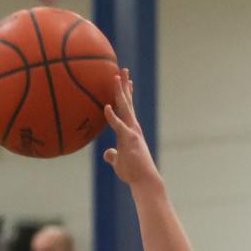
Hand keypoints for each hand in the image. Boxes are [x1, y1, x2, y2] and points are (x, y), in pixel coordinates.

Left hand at [103, 70, 159, 187]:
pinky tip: (106, 106)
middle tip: (122, 69)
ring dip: (120, 91)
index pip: (128, 109)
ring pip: (125, 107)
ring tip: (116, 76)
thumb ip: (113, 156)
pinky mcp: (128, 139)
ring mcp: (131, 131)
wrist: (144, 180)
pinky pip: (118, 125)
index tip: (126, 81)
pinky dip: (112, 116)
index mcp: (130, 130)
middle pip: (127, 102)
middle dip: (124, 85)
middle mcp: (132, 127)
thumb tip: (107, 154)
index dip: (126, 94)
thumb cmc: (133, 172)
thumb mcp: (119, 162)